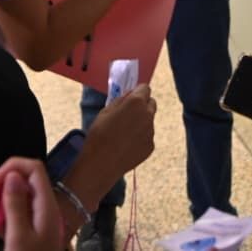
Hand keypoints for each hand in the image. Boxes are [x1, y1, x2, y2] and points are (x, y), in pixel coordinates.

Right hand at [0, 157, 60, 250]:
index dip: (11, 169)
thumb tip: (12, 175)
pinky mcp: (20, 233)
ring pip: (5, 201)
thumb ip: (15, 204)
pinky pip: (3, 218)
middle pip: (14, 184)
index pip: (33, 169)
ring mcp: (29, 222)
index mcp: (44, 206)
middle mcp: (39, 210)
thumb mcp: (19, 237)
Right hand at [68, 85, 156, 204]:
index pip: (145, 88)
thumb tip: (130, 95)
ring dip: (140, 122)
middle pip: (151, 103)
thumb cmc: (99, 134)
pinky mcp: (151, 146)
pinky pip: (147, 136)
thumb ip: (121, 100)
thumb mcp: (106, 111)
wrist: (101, 163)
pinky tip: (126, 144)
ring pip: (149, 121)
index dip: (137, 92)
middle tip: (128, 113)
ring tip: (124, 133)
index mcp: (136, 103)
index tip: (130, 97)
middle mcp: (148, 115)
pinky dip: (140, 137)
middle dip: (142, 105)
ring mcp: (151, 132)